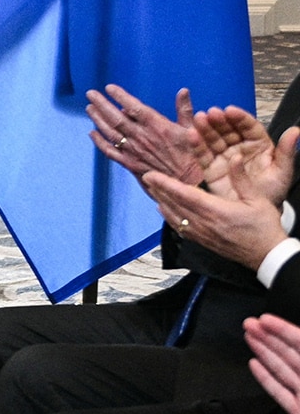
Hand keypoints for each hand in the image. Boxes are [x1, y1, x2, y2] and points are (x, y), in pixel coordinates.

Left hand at [87, 85, 200, 185]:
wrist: (187, 182)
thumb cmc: (193, 154)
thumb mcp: (192, 129)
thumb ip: (184, 110)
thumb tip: (183, 90)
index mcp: (157, 126)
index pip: (134, 107)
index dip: (120, 96)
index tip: (109, 88)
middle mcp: (142, 137)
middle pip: (116, 118)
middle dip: (102, 104)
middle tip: (90, 93)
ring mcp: (133, 151)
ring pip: (110, 132)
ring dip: (98, 119)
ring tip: (89, 108)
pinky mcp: (130, 163)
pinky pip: (110, 151)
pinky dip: (99, 142)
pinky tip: (92, 133)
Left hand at [142, 169, 287, 268]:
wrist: (266, 255)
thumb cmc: (264, 227)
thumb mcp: (258, 199)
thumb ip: (241, 179)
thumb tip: (233, 158)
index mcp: (216, 210)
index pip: (184, 194)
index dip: (165, 184)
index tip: (151, 175)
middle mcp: (204, 223)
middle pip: (174, 204)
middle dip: (158, 190)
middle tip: (146, 177)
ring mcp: (201, 234)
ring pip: (174, 216)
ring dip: (161, 202)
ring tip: (152, 190)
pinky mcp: (201, 241)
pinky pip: (179, 227)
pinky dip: (168, 217)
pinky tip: (163, 210)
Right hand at [193, 104, 296, 205]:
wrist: (256, 212)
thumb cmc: (271, 192)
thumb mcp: (282, 172)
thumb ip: (286, 152)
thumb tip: (295, 130)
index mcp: (259, 144)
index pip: (249, 127)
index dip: (239, 118)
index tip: (230, 111)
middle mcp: (240, 147)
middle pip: (228, 130)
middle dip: (219, 121)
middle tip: (211, 113)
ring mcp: (224, 157)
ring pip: (214, 140)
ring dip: (205, 129)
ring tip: (198, 120)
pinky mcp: (211, 169)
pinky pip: (203, 155)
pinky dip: (196, 146)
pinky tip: (191, 135)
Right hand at [246, 313, 299, 413]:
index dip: (285, 333)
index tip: (267, 322)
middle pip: (292, 357)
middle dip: (270, 338)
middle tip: (250, 324)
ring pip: (286, 371)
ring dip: (266, 352)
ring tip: (249, 337)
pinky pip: (282, 393)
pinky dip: (267, 379)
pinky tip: (256, 367)